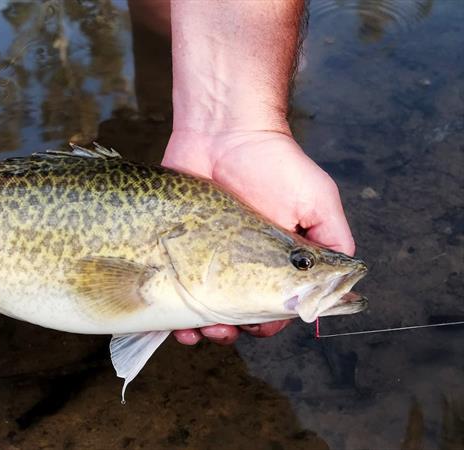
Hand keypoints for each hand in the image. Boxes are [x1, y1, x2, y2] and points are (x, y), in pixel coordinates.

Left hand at [162, 129, 354, 344]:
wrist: (223, 132)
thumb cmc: (276, 164)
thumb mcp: (318, 199)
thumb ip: (333, 239)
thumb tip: (344, 282)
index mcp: (276, 261)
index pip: (274, 308)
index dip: (268, 323)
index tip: (255, 326)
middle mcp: (241, 264)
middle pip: (235, 314)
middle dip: (229, 330)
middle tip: (219, 329)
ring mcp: (206, 258)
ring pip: (201, 308)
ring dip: (200, 328)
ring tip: (194, 331)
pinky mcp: (176, 248)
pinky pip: (172, 287)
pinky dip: (173, 309)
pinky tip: (174, 320)